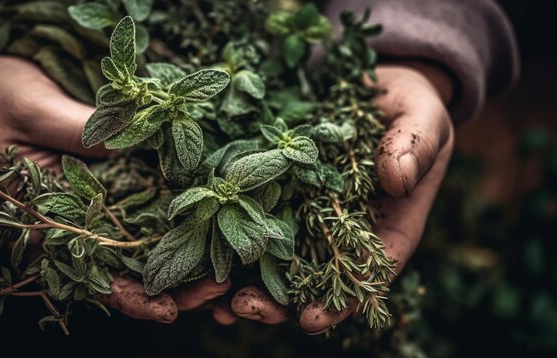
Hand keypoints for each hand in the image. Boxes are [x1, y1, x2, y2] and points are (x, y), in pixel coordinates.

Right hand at [0, 54, 229, 321]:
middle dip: (173, 285)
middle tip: (218, 286)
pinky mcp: (108, 181)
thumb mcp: (30, 107)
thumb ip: (76, 127)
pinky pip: (144, 205)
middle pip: (125, 268)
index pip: (89, 274)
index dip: (130, 296)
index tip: (167, 309)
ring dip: (183, 258)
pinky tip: (209, 222)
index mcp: (44, 218)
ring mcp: (93, 203)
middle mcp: (73, 220)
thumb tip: (132, 141)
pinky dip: (176, 218)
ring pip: (140, 243)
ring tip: (224, 268)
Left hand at [226, 63, 454, 332]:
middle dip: (278, 302)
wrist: (378, 89)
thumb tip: (397, 178)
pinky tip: (204, 250)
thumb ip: (415, 148)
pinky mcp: (285, 189)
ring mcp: (311, 212)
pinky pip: (259, 216)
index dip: (340, 302)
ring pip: (280, 258)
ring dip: (246, 280)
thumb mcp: (423, 121)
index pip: (366, 275)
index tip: (310, 320)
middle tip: (242, 309)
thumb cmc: (411, 109)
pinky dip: (233, 236)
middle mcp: (345, 230)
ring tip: (213, 298)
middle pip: (313, 279)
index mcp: (388, 226)